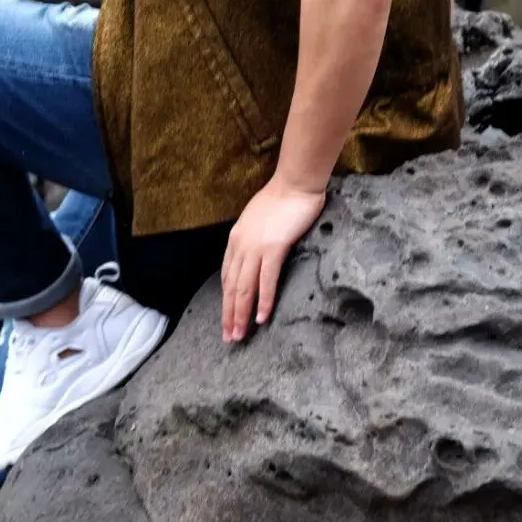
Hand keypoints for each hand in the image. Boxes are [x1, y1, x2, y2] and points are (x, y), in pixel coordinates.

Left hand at [221, 176, 325, 341]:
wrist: (295, 184)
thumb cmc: (281, 200)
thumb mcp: (256, 220)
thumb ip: (251, 238)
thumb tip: (253, 257)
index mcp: (236, 239)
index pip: (227, 276)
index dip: (226, 300)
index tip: (226, 318)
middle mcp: (241, 245)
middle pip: (232, 286)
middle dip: (229, 314)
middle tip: (229, 337)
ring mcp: (256, 247)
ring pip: (244, 288)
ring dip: (242, 314)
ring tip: (240, 334)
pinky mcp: (274, 248)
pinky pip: (266, 280)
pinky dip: (264, 301)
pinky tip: (262, 318)